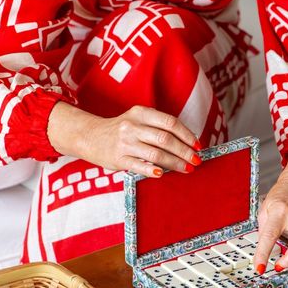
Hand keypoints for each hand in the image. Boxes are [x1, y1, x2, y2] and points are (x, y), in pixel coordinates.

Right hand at [47, 102, 200, 176]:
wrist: (90, 136)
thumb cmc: (121, 130)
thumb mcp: (138, 120)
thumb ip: (158, 127)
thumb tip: (187, 142)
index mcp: (141, 113)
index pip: (170, 122)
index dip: (187, 135)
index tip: (198, 145)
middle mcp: (132, 126)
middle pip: (166, 139)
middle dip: (185, 151)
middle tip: (196, 160)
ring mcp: (125, 143)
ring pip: (156, 154)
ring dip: (175, 163)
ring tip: (186, 169)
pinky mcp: (118, 159)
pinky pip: (139, 166)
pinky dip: (153, 170)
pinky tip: (163, 174)